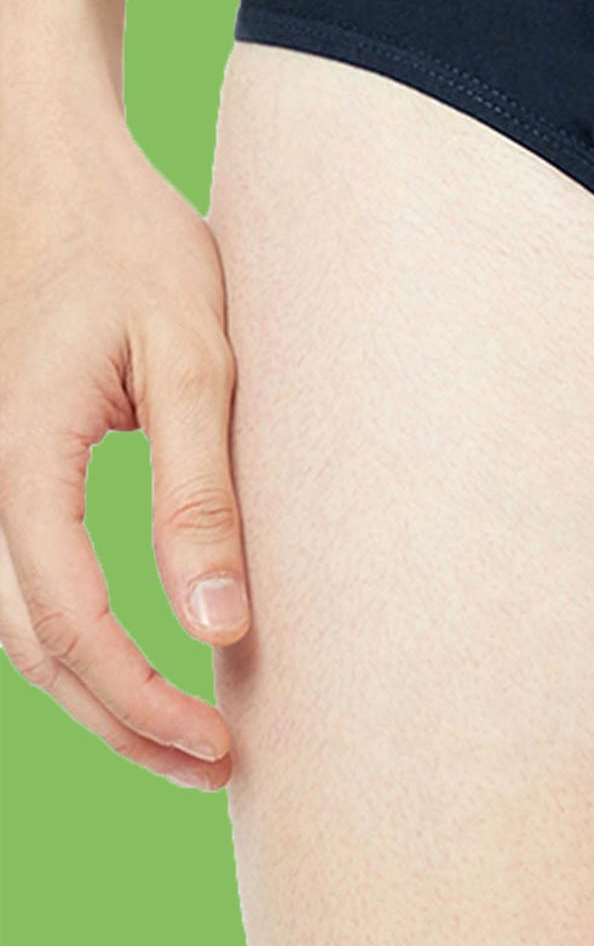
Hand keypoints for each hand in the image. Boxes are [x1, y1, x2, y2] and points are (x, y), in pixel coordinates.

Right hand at [0, 102, 246, 788]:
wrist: (58, 178)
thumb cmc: (134, 252)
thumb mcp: (197, 361)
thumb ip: (202, 493)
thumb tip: (221, 625)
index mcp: (25, 457)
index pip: (70, 622)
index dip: (140, 700)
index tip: (219, 745)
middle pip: (36, 647)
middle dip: (120, 723)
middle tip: (217, 767)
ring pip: (22, 627)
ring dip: (98, 695)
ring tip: (190, 739)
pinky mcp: (9, 474)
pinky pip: (26, 585)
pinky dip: (80, 644)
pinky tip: (147, 668)